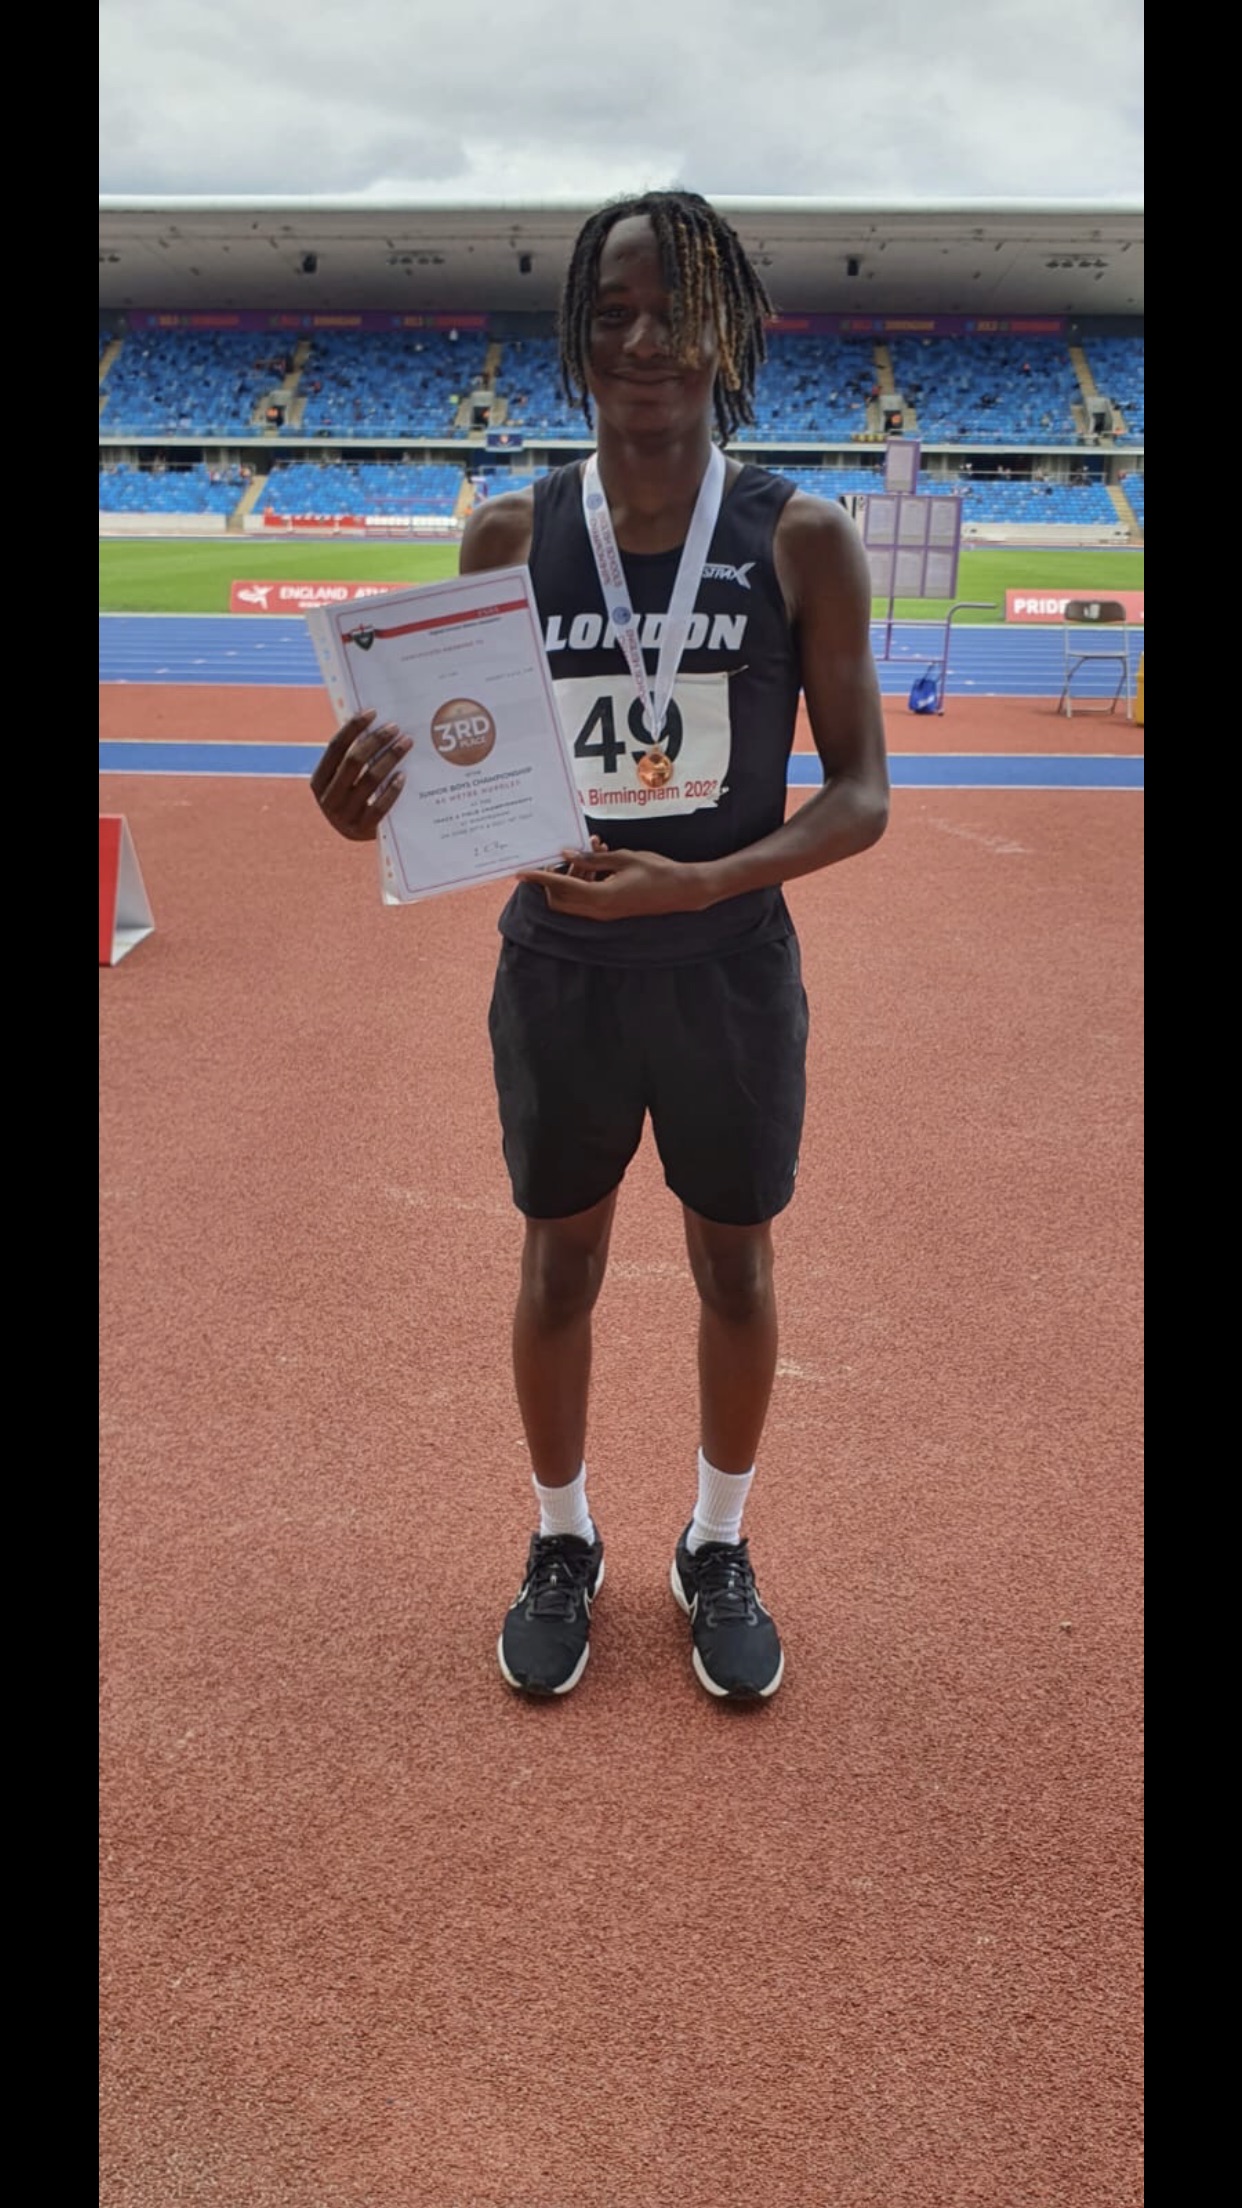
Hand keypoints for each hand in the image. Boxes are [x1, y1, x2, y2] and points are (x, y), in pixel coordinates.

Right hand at [310, 709, 411, 841]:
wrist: (360, 837)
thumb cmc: (355, 799)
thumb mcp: (345, 781)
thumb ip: (351, 759)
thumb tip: (374, 723)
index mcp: (318, 782)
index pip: (335, 748)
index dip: (353, 728)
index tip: (372, 712)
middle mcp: (327, 799)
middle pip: (353, 762)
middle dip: (376, 741)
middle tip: (395, 728)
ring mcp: (344, 817)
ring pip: (370, 781)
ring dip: (390, 758)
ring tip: (406, 743)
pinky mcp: (363, 831)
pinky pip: (380, 806)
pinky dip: (392, 789)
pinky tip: (404, 775)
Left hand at [515, 843, 706, 919]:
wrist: (682, 890)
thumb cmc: (657, 871)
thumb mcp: (623, 858)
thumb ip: (592, 858)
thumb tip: (567, 854)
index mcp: (601, 897)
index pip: (560, 887)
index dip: (539, 877)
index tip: (522, 871)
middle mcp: (599, 911)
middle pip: (559, 900)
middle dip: (553, 880)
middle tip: (560, 856)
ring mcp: (605, 914)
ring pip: (573, 900)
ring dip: (572, 877)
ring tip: (591, 850)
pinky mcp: (610, 912)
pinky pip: (586, 900)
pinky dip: (584, 883)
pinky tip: (597, 861)